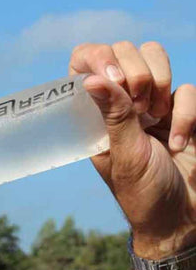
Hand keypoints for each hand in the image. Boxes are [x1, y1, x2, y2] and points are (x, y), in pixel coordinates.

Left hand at [69, 41, 195, 257]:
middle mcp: (120, 103)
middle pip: (124, 50)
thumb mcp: (125, 154)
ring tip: (156, 119)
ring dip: (161, 85)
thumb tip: (91, 78)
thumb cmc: (144, 194)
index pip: (84, 61)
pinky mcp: (182, 111)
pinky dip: (186, 113)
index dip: (97, 57)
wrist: (181, 219)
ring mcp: (151, 104)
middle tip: (140, 109)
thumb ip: (114, 114)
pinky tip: (180, 143)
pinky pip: (187, 88)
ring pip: (156, 57)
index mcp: (94, 112)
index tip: (114, 78)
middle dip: (136, 73)